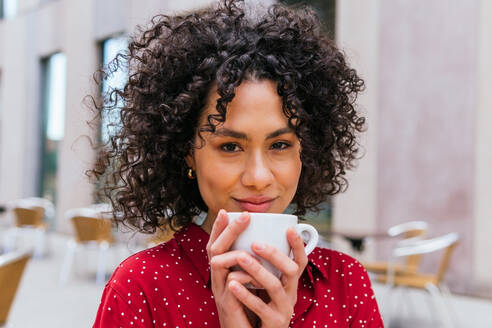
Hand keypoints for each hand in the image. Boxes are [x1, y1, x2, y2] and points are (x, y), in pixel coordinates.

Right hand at [207, 210, 256, 327]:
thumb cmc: (247, 307)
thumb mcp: (248, 282)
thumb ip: (252, 265)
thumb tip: (264, 242)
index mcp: (222, 272)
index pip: (215, 245)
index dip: (218, 228)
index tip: (225, 211)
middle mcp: (217, 278)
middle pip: (214, 249)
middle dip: (228, 230)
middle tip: (243, 216)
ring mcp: (220, 291)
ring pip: (218, 263)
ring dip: (235, 251)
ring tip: (254, 245)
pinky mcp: (227, 304)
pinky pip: (232, 285)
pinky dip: (244, 277)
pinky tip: (256, 276)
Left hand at [228, 226, 308, 327]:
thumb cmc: (261, 305)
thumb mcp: (266, 285)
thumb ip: (265, 266)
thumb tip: (254, 235)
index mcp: (290, 282)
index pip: (300, 260)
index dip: (298, 245)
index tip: (289, 228)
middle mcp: (291, 293)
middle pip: (291, 270)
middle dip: (274, 255)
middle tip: (255, 243)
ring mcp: (284, 308)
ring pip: (275, 286)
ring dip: (258, 271)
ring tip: (240, 258)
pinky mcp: (274, 322)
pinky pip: (261, 307)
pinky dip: (246, 294)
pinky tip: (231, 284)